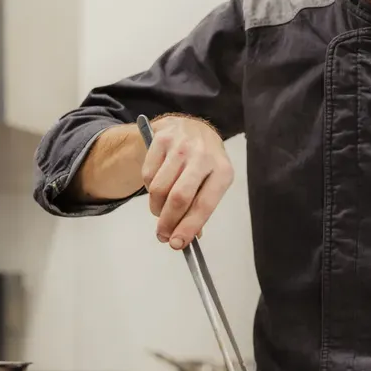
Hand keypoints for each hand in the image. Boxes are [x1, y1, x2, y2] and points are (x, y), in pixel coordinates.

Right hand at [141, 114, 233, 249]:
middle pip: (179, 197)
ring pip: (160, 188)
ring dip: (157, 208)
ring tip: (160, 210)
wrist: (191, 127)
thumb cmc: (204, 162)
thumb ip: (201, 208)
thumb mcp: (212, 182)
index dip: (189, 227)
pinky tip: (157, 187)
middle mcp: (204, 155)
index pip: (204, 205)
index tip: (177, 244)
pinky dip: (149, 189)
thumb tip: (187, 238)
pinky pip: (148, 175)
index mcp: (223, 170)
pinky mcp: (161, 139)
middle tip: (162, 235)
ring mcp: (182, 145)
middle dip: (168, 222)